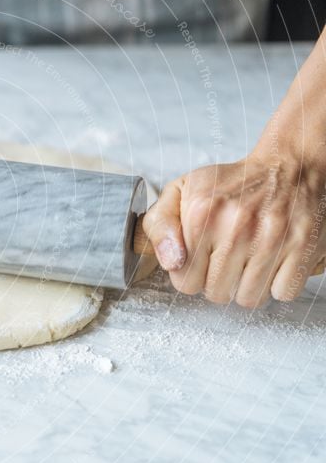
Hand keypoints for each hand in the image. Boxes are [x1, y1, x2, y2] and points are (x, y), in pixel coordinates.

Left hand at [143, 152, 325, 306]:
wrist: (288, 163)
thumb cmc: (231, 184)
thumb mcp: (181, 192)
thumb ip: (159, 226)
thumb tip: (171, 262)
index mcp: (202, 214)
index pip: (185, 282)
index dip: (190, 275)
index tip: (200, 259)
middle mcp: (237, 226)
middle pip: (217, 294)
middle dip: (218, 282)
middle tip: (227, 258)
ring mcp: (273, 238)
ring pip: (249, 299)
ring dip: (247, 286)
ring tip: (249, 260)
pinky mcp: (303, 246)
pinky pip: (284, 293)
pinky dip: (278, 284)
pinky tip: (273, 262)